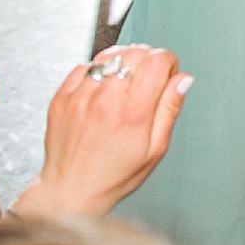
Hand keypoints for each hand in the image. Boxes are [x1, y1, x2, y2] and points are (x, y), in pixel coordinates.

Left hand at [10, 45, 191, 217]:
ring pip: (109, 54)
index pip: (157, 60)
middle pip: (135, 51)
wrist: (69, 192)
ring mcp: (81, 97)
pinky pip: (84, 66)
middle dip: (148, 59)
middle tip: (147, 80)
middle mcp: (106, 99)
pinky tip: (102, 89)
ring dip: (122, 62)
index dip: (168, 62)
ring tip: (124, 84)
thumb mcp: (154, 150)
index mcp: (133, 112)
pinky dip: (97, 71)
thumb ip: (169, 109)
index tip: (166, 74)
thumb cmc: (113, 177)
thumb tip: (182, 80)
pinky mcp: (62, 98)